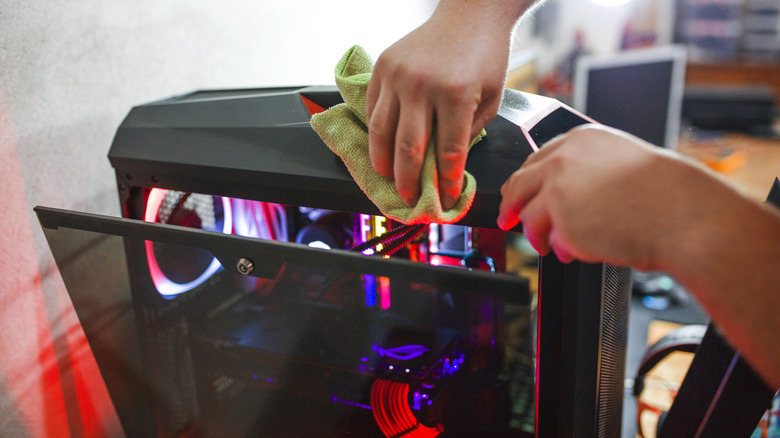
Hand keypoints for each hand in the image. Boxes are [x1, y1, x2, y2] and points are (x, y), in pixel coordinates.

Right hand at [366, 1, 527, 208]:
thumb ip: (468, 134)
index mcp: (455, 94)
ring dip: (382, 162)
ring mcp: (397, 75)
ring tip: (386, 179)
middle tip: (409, 199)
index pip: (448, 152)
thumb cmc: (484, 56)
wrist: (470, 13)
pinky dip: (375, 133)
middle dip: (409, 182)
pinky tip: (381, 147)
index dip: (447, 182)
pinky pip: (372, 109)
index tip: (446, 199)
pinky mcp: (382, 67)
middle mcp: (421, 84)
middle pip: (408, 149)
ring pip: (381, 132)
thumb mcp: (490, 99)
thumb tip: (445, 168)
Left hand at [497, 124, 694, 269]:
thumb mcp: (620, 160)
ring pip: (529, 217)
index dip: (525, 182)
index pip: (536, 160)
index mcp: (579, 141)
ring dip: (536, 235)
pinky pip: (551, 241)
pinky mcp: (562, 223)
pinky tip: (575, 251)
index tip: (517, 194)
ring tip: (549, 246)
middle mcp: (563, 162)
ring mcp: (559, 192)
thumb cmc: (664, 192)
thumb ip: (586, 168)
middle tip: (508, 219)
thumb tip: (561, 188)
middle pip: (518, 185)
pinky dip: (560, 249)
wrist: (681, 214)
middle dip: (511, 206)